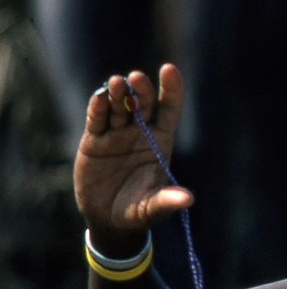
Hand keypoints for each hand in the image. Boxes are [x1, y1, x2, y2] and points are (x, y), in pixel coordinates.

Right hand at [74, 64, 192, 252]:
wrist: (108, 219)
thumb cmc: (139, 211)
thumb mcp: (153, 207)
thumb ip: (168, 201)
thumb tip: (188, 200)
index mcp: (160, 141)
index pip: (168, 109)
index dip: (170, 89)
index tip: (169, 69)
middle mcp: (140, 133)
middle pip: (143, 104)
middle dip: (141, 90)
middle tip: (137, 78)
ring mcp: (117, 134)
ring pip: (119, 107)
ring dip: (119, 94)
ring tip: (117, 83)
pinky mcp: (94, 140)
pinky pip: (97, 119)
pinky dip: (98, 108)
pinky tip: (100, 97)